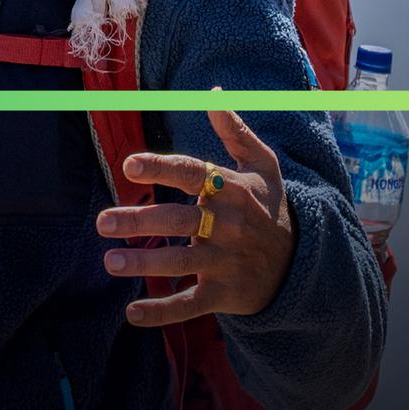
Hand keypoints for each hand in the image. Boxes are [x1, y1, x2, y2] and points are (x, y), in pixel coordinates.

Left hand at [95, 108, 296, 326]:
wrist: (306, 263)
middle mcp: (229, 226)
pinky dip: (163, 312)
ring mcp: (227, 262)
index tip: (129, 165)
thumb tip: (214, 94)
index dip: (161, 169)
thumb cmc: (270, 207)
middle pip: (180, 221)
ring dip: (145, 263)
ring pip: (182, 262)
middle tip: (102, 222)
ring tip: (110, 261)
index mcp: (232, 190)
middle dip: (140, 220)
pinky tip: (132, 314)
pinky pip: (192, 304)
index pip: (192, 174)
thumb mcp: (263, 167)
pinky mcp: (226, 294)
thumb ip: (235, 132)